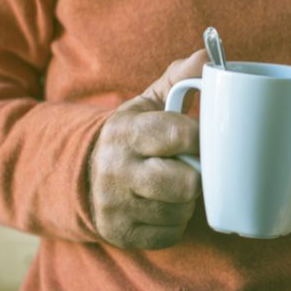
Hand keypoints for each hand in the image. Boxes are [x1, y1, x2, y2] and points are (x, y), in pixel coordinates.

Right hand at [88, 50, 205, 248]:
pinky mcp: (120, 234)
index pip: (180, 135)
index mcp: (127, 131)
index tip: (202, 139)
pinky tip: (164, 204)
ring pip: (180, 210)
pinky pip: (170, 233)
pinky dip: (174, 221)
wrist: (83, 174)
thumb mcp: (149, 102)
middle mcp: (117, 169)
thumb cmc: (134, 134)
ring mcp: (116, 205)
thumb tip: (207, 56)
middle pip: (186, 183)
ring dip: (187, 199)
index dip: (201, 139)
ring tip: (176, 183)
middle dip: (196, 175)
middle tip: (191, 166)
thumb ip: (180, 78)